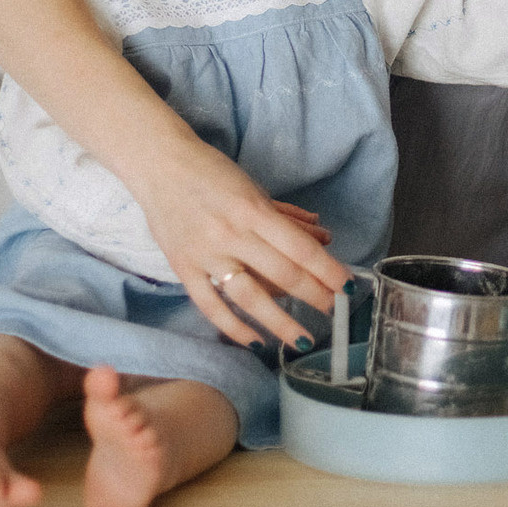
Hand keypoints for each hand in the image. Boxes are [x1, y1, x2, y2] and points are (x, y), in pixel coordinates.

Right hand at [132, 138, 351, 351]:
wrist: (159, 165)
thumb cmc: (212, 173)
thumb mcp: (255, 189)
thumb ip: (287, 217)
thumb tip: (323, 238)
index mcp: (254, 210)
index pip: (300, 248)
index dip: (327, 270)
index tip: (347, 286)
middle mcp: (232, 234)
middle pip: (282, 274)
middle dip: (314, 296)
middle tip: (334, 311)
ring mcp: (206, 254)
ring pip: (249, 297)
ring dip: (279, 322)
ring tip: (301, 339)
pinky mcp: (183, 268)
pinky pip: (210, 306)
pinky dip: (234, 327)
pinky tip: (256, 341)